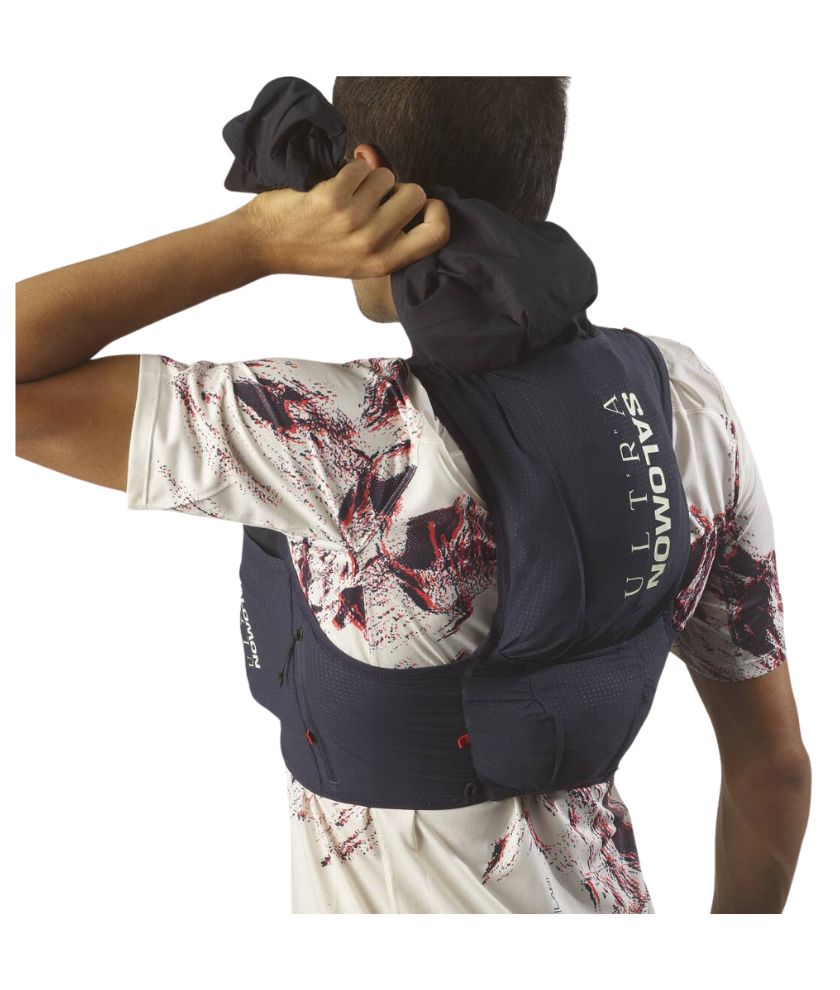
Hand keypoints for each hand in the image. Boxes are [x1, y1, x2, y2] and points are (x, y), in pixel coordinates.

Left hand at [241, 158, 450, 277]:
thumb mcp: (358, 257)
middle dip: (397, 186)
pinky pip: (360, 166)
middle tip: (373, 195)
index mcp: (384, 263)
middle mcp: (373, 245)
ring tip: (347, 192)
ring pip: (386, 175)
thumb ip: (388, 230)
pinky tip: (332, 184)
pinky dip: (349, 167)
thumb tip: (400, 179)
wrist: (264, 245)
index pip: (437, 235)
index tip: (421, 205)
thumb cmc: (312, 248)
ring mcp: (353, 222)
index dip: (437, 212)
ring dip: (369, 175)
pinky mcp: (333, 199)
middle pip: (415, 194)